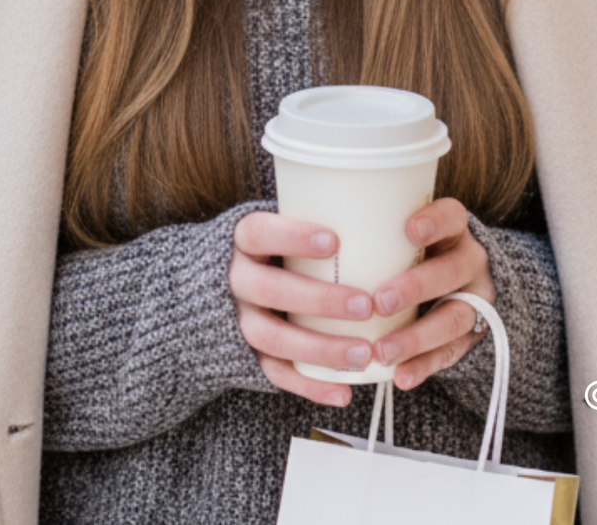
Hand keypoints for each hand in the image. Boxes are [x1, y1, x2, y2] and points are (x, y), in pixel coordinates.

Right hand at [229, 211, 375, 408]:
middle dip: (320, 300)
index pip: (258, 232)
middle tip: (366, 305)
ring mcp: (240, 319)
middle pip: (270, 290)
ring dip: (320, 349)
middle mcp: (236, 280)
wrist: (214, 284)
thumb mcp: (280, 224)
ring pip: (273, 338)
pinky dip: (310, 386)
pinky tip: (343, 392)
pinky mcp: (247, 354)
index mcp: (243, 241)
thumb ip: (314, 219)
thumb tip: (382, 203)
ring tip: (363, 354)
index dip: (292, 236)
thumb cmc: (273, 247)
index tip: (334, 241)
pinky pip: (275, 374)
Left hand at [370, 198, 493, 390]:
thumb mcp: (401, 233)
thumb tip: (309, 213)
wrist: (455, 283)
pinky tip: (400, 377)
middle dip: (416, 287)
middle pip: (451, 271)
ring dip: (416, 337)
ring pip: (454, 318)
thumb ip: (374, 230)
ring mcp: (474, 300)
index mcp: (452, 230)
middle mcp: (468, 262)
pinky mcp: (470, 336)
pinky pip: (450, 354)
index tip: (409, 230)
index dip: (435, 222)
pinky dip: (423, 366)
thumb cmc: (409, 251)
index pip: (452, 217)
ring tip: (382, 352)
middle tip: (380, 302)